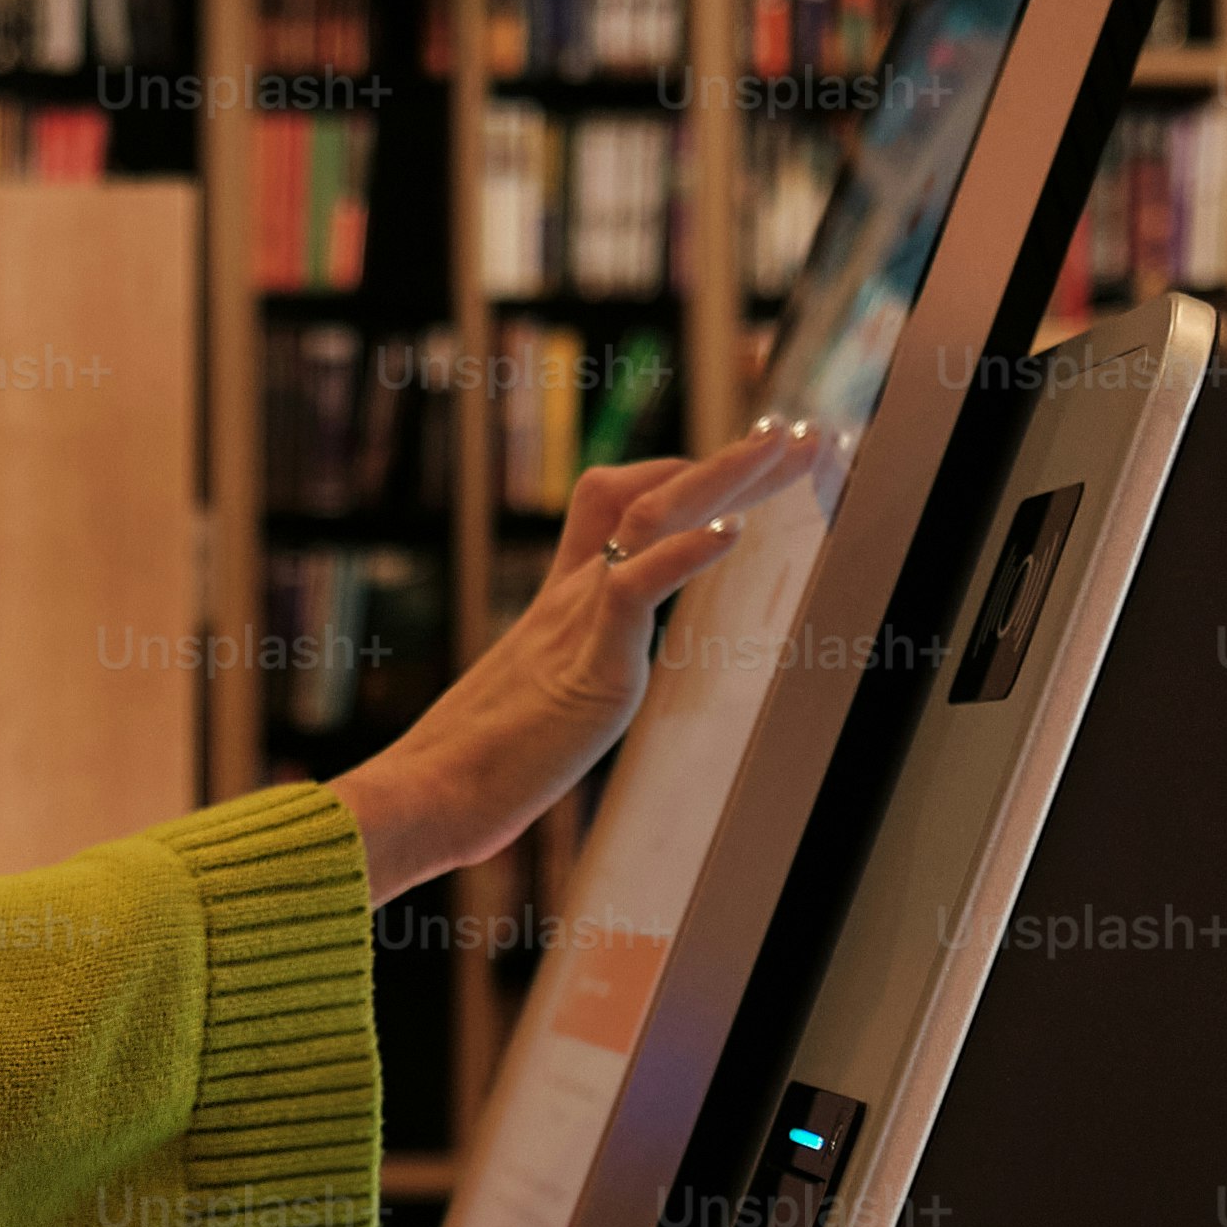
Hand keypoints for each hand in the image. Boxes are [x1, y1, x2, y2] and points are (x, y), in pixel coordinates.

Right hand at [331, 421, 819, 905]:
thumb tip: (571, 707)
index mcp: (563, 601)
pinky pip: (636, 585)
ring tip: (783, 447)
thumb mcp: (538, 703)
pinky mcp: (589, 662)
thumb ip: (568, 682)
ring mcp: (579, 621)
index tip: (740, 464)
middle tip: (795, 432)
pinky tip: (732, 530)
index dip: (678, 475)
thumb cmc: (474, 768)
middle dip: (730, 463)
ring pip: (651, 517)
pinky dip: (686, 551)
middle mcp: (572, 594)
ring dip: (724, 476)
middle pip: (651, 494)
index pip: (618, 505)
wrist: (431, 794)